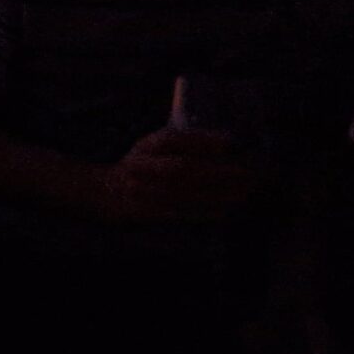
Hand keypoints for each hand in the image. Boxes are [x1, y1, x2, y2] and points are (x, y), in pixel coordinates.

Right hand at [95, 127, 263, 224]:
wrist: (107, 193)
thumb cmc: (141, 165)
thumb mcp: (154, 146)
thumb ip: (184, 143)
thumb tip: (227, 145)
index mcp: (146, 146)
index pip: (174, 139)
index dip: (202, 141)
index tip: (231, 143)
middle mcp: (142, 167)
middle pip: (182, 168)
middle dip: (217, 171)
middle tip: (246, 174)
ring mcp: (144, 192)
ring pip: (185, 193)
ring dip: (218, 194)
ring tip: (243, 193)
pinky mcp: (149, 213)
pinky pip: (182, 213)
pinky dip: (206, 212)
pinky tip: (226, 210)